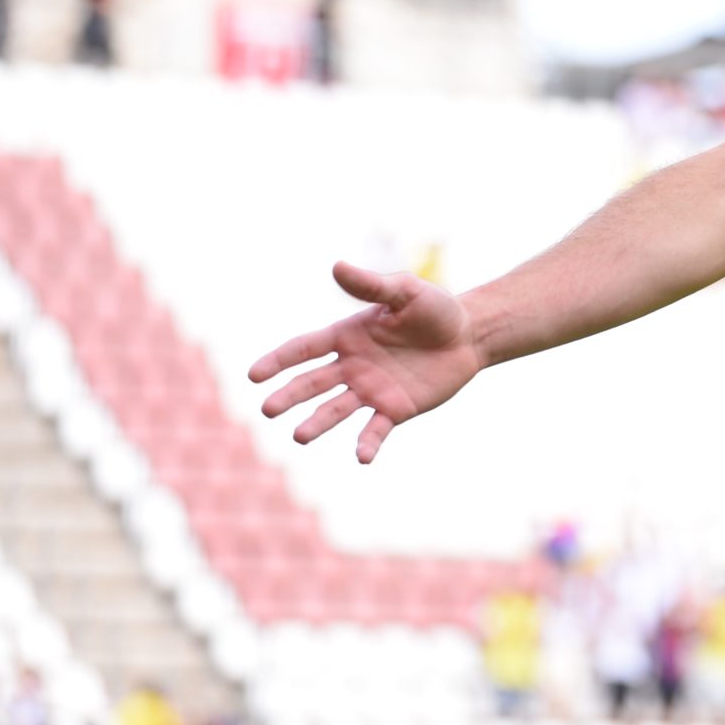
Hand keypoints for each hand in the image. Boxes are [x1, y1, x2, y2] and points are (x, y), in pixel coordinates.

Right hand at [248, 262, 483, 463]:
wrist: (470, 335)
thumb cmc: (436, 309)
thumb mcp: (406, 292)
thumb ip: (372, 285)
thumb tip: (337, 266)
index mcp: (348, 336)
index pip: (304, 348)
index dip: (279, 360)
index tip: (253, 374)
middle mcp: (352, 366)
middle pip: (312, 383)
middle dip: (289, 396)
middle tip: (268, 409)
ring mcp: (371, 390)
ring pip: (336, 409)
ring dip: (318, 423)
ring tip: (299, 436)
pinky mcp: (395, 409)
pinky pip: (376, 429)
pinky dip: (367, 443)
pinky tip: (362, 457)